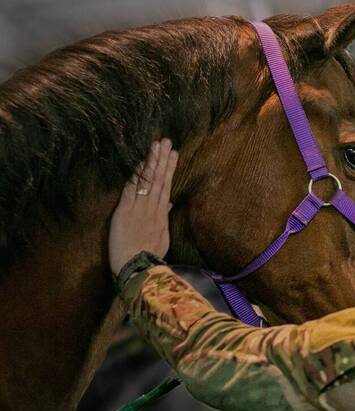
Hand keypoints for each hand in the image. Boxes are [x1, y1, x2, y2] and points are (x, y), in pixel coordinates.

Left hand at [109, 138, 178, 276]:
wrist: (138, 269)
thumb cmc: (149, 257)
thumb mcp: (161, 238)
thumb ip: (163, 219)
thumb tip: (167, 204)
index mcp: (160, 215)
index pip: (165, 186)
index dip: (169, 169)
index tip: (173, 153)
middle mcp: (152, 208)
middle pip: (158, 179)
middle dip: (163, 159)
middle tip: (166, 141)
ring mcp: (139, 208)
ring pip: (148, 181)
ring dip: (152, 162)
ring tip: (157, 145)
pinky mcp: (125, 211)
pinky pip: (132, 189)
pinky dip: (137, 176)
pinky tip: (140, 162)